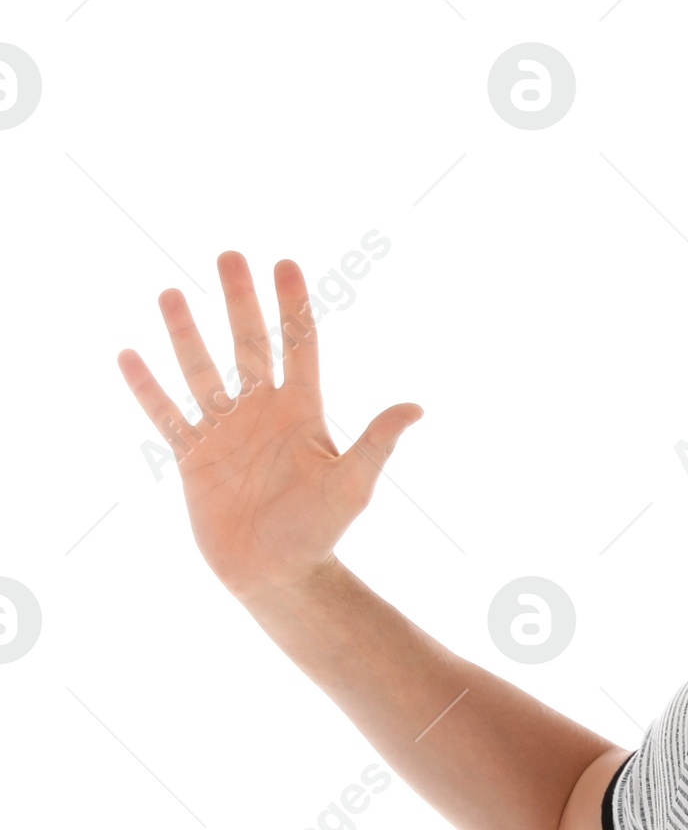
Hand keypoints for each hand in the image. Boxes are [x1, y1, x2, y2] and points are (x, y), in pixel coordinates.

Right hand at [117, 251, 421, 596]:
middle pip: (249, 345)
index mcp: (301, 413)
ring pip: (202, 371)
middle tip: (228, 255)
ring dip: (186, 333)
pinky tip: (129, 354)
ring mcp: (225, 432)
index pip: (298, 347)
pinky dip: (147, 388)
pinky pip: (166, 415)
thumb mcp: (353, 484)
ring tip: (170, 293)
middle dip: (239, 302)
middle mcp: (261, 414)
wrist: (278, 574)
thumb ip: (377, 442)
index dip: (292, 307)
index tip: (285, 264)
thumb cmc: (320, 531)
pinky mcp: (193, 457)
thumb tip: (417, 408)